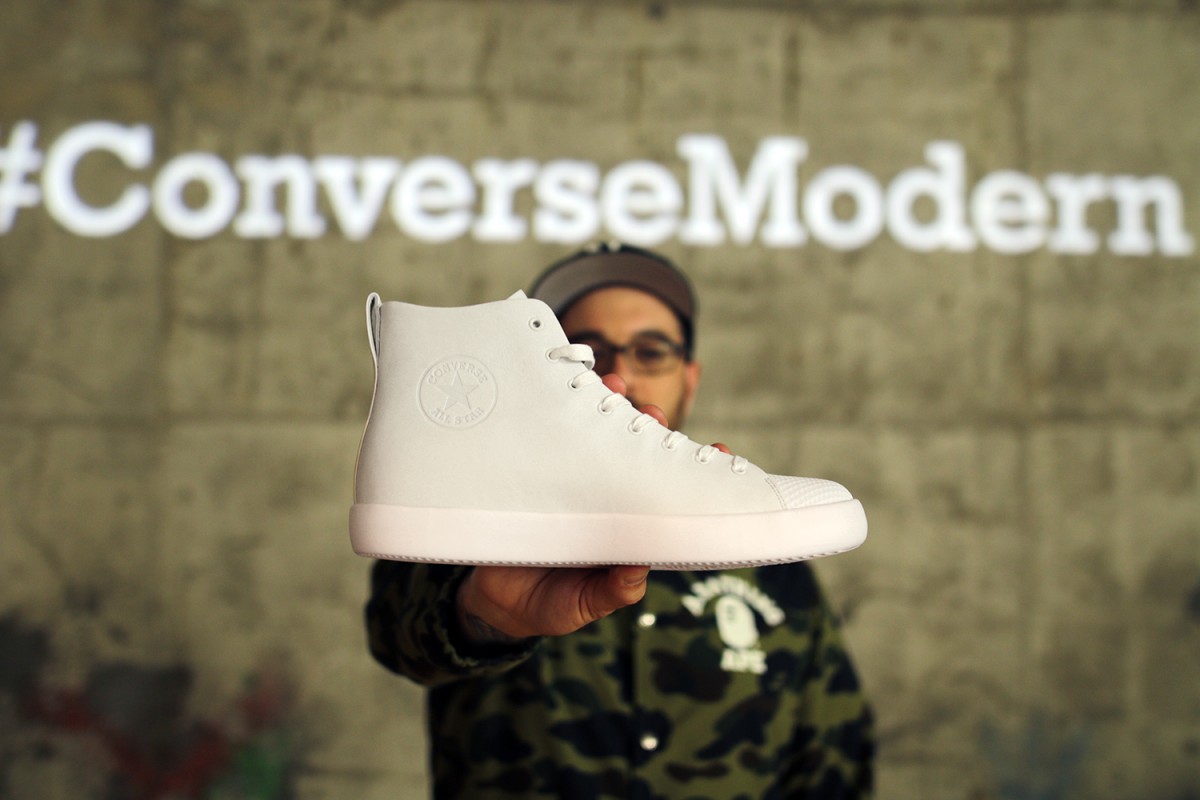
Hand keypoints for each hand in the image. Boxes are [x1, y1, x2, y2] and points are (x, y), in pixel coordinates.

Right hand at [454, 374, 731, 641]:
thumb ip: (611, 591)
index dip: (693, 474)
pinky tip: (568, 394)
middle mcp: (606, 501)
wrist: (489, 599)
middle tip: (652, 414)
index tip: (719, 452)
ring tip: (616, 388)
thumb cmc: (548, 604)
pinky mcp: (538, 477)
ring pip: (599, 441)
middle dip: (648, 429)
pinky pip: (555, 442)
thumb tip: (638, 572)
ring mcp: (574, 486)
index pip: (667, 498)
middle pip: (635, 456)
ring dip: (610, 409)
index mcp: (627, 530)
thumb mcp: (581, 606)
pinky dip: (562, 417)